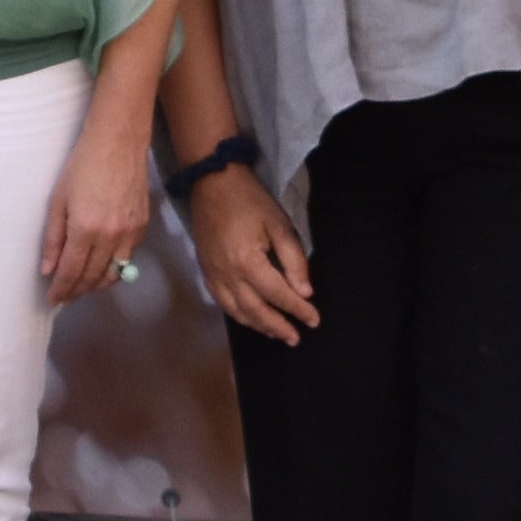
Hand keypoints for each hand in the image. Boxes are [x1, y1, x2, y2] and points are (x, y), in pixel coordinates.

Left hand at [39, 117, 156, 305]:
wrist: (118, 142)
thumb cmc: (82, 166)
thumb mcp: (58, 200)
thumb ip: (53, 238)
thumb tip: (48, 270)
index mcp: (85, 229)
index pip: (72, 272)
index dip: (61, 289)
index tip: (53, 300)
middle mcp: (111, 236)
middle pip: (92, 277)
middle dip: (77, 291)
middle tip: (65, 298)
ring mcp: (130, 233)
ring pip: (113, 274)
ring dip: (96, 285)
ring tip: (82, 288)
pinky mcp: (143, 227)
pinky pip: (127, 259)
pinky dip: (114, 269)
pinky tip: (102, 268)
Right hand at [184, 163, 317, 343]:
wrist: (212, 183)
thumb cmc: (250, 201)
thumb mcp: (279, 224)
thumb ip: (294, 260)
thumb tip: (304, 292)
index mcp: (247, 262)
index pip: (278, 294)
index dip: (298, 309)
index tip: (314, 320)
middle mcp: (228, 275)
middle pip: (256, 310)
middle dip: (278, 326)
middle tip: (295, 338)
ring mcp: (214, 275)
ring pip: (237, 312)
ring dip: (258, 326)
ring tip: (276, 334)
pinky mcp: (206, 272)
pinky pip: (223, 303)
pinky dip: (239, 315)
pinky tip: (251, 318)